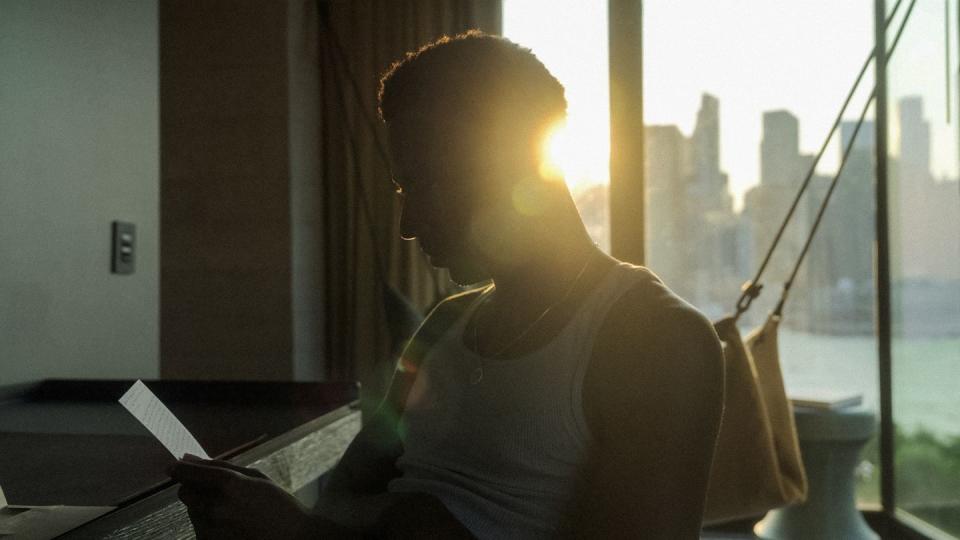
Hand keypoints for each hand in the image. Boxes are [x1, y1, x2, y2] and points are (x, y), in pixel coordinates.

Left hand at [169, 454, 347, 538]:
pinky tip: (231, 526)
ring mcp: (211, 530)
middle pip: (185, 493)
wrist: (294, 539)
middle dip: (194, 489)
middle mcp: (216, 508)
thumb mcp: (256, 478)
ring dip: (202, 507)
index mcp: (230, 485)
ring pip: (192, 512)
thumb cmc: (279, 505)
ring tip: (231, 512)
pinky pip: (199, 529)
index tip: (173, 467)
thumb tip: (188, 458)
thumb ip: (220, 466)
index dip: (179, 469)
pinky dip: (208, 525)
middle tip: (215, 492)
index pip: (191, 473)